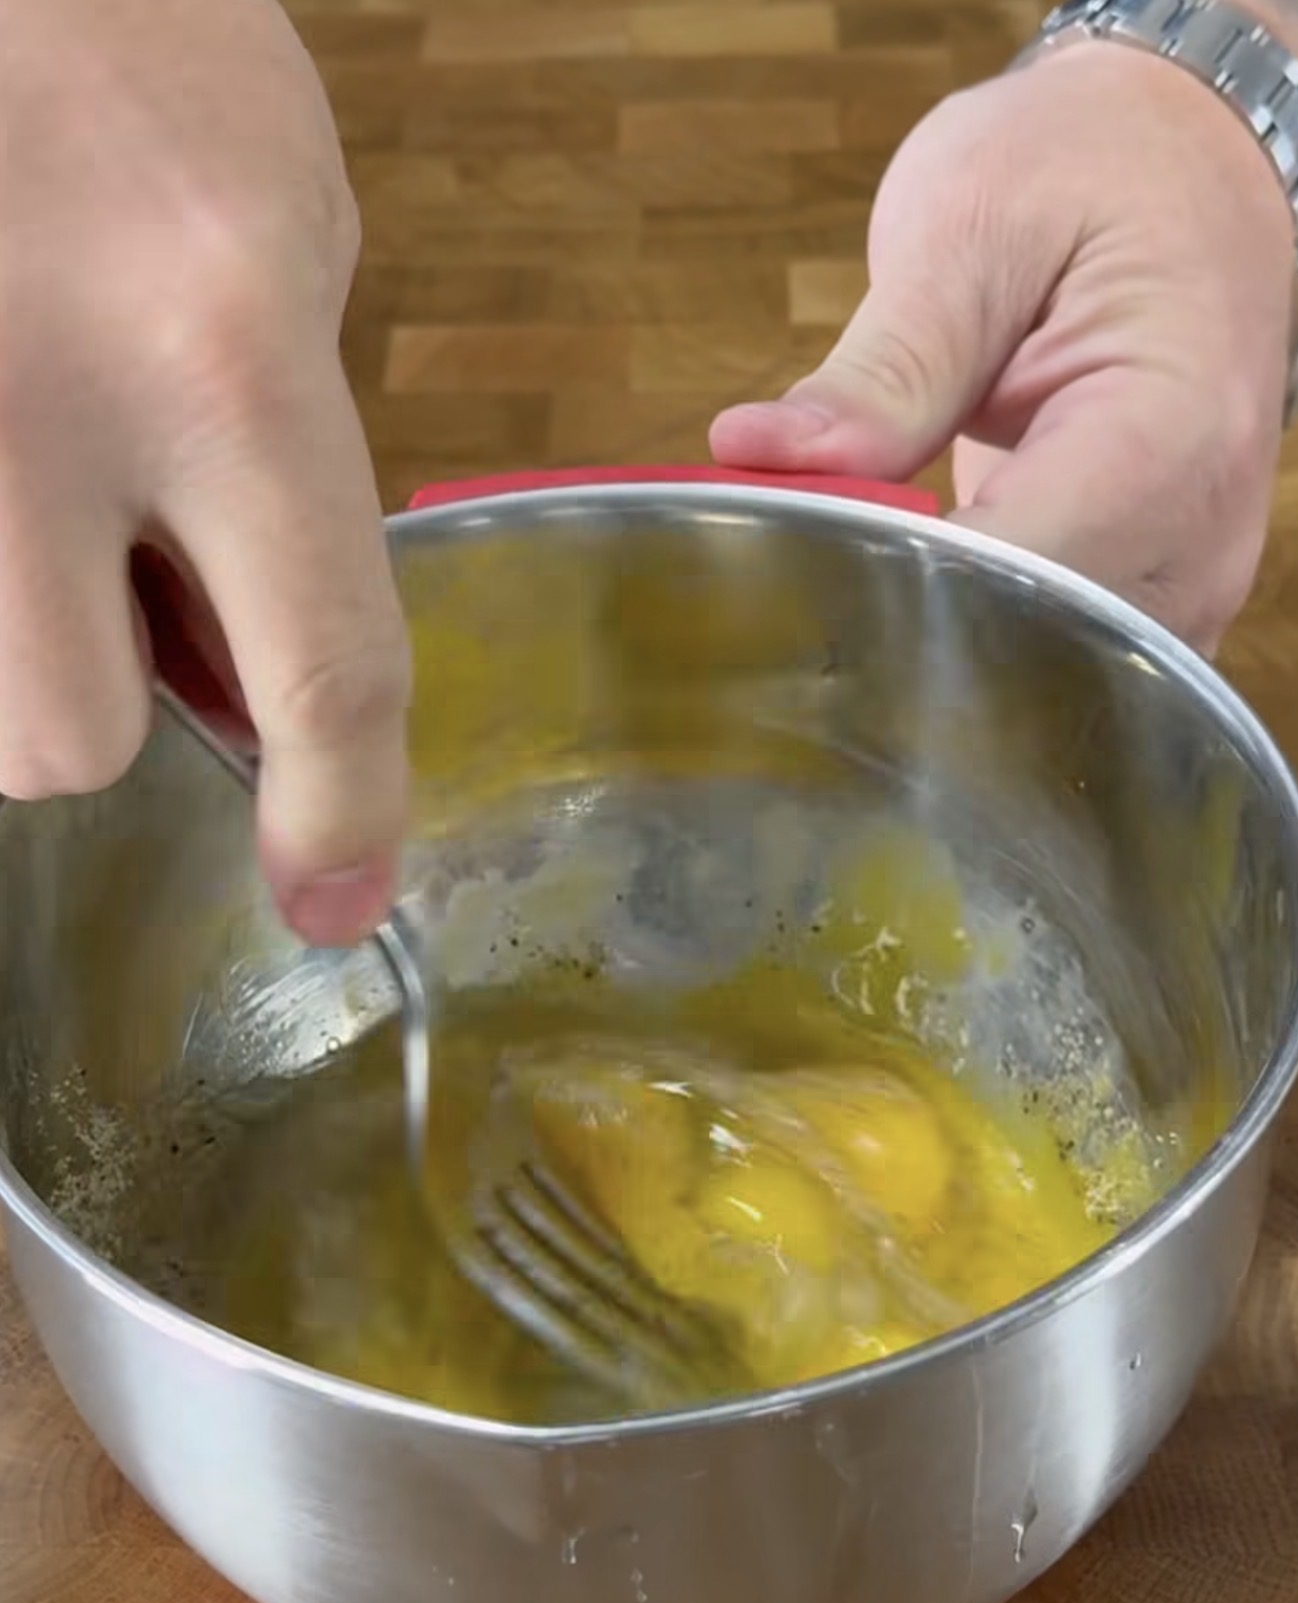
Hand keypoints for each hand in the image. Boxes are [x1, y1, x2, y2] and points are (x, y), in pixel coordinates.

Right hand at [0, 0, 409, 944]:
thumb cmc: (135, 44)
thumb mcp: (284, 231)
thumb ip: (278, 460)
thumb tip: (236, 653)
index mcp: (223, 347)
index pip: (321, 666)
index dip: (338, 813)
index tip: (334, 895)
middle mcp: (35, 408)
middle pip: (60, 739)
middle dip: (102, 709)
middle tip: (114, 594)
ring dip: (11, 651)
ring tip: (37, 499)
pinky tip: (6, 457)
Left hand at [711, 41, 1297, 651]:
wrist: (1187, 166)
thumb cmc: (1092, 171)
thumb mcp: (970, 230)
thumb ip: (881, 370)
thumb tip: (761, 455)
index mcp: (1161, 441)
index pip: (1011, 581)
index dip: (889, 591)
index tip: (785, 566)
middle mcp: (1196, 540)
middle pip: (1029, 653)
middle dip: (902, 632)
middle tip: (791, 583)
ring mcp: (1185, 588)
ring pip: (1039, 679)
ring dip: (934, 650)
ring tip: (845, 582)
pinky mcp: (1151, 606)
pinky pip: (1058, 665)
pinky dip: (975, 644)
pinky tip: (903, 598)